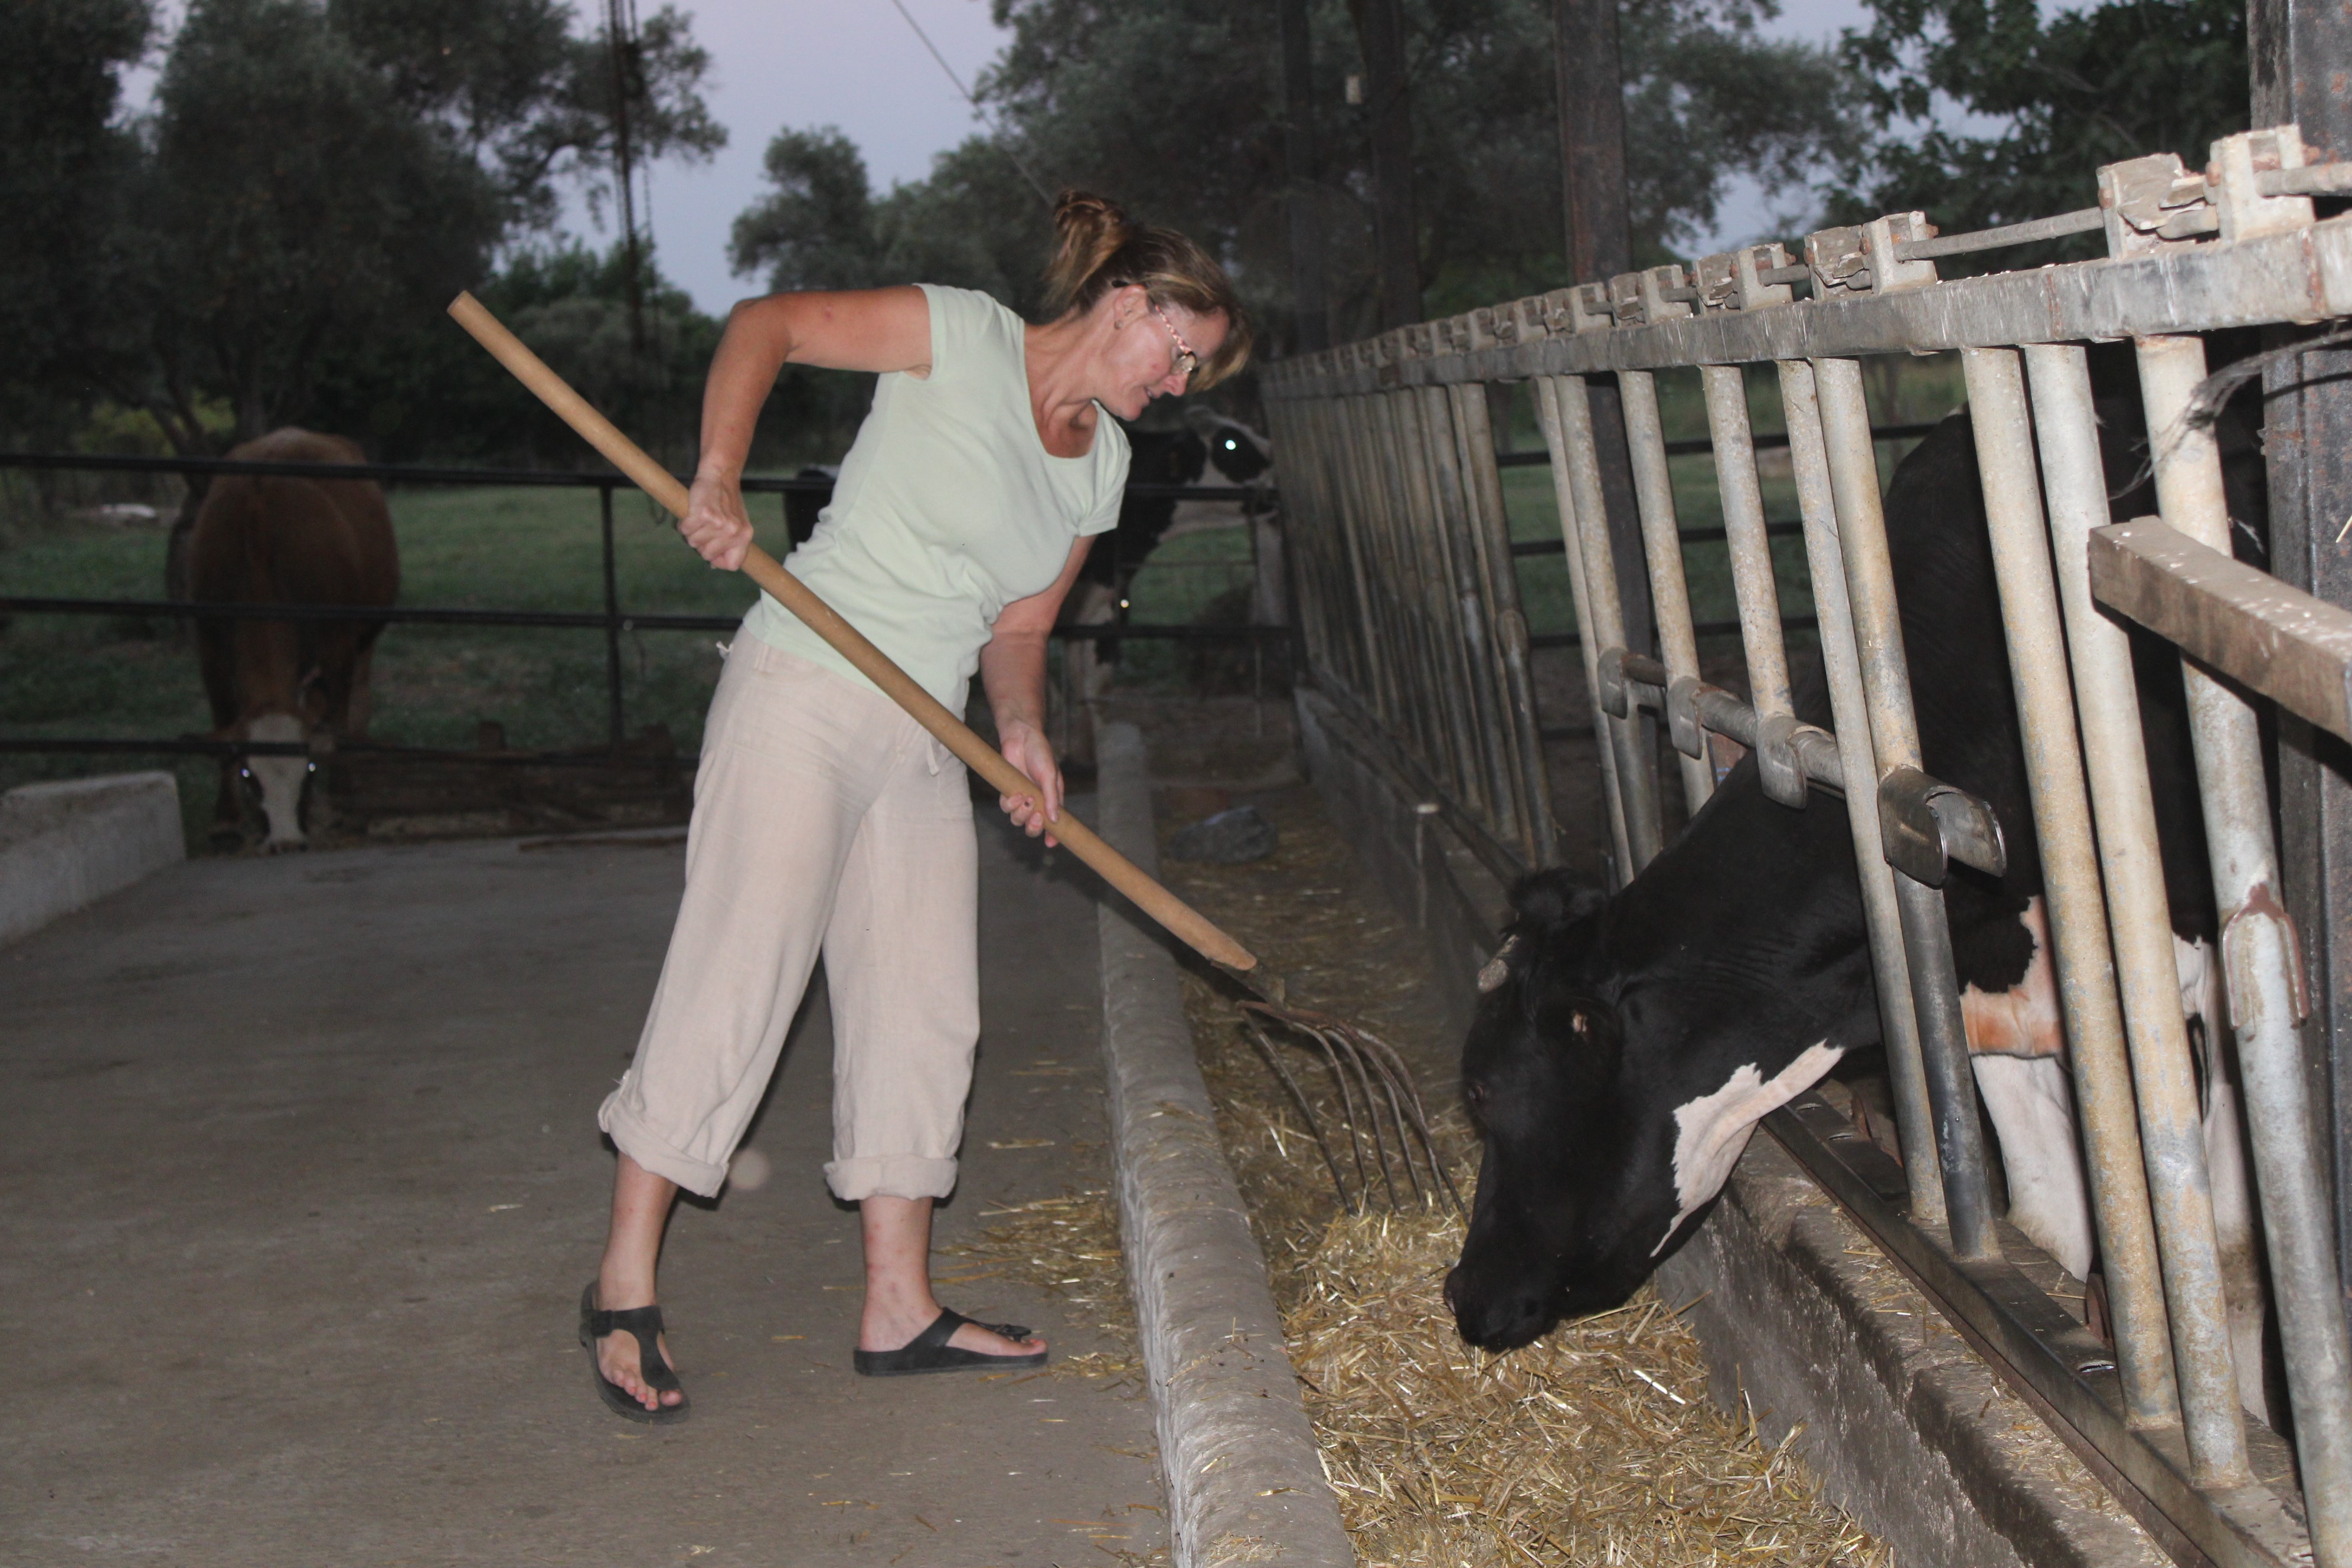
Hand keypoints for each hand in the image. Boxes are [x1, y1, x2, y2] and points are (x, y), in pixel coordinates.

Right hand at [680, 471, 753, 570]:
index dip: (718, 561)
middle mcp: (734, 532)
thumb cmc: (725, 501)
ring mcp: (719, 524)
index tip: (712, 552)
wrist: (720, 475)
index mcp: (745, 536)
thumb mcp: (736, 523)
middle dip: (701, 544)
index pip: (732, 565)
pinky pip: (685, 530)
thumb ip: (730, 544)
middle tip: (704, 528)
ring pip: (693, 543)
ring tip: (699, 518)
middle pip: (707, 555)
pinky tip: (691, 514)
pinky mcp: (704, 515)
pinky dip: (683, 524)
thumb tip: (714, 565)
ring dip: (691, 532)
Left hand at [996, 720, 1063, 846]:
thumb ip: (1052, 798)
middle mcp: (1036, 802)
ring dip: (1022, 814)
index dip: (1052, 836)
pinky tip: (1016, 794)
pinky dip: (1010, 804)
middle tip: (1037, 817)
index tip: (1051, 844)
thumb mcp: (1050, 775)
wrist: (1021, 737)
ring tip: (1026, 799)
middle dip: (1034, 827)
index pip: (1053, 824)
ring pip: (1018, 819)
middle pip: (1032, 827)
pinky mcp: (1007, 792)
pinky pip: (1006, 807)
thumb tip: (1055, 820)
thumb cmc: (1040, 754)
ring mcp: (1021, 798)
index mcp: (1051, 800)